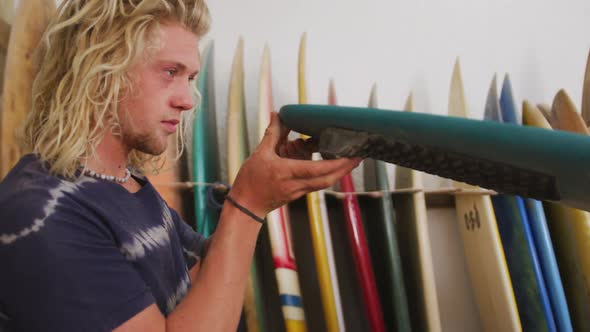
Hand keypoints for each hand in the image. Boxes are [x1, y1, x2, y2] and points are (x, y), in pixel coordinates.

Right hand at [229, 112, 361, 216]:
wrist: (246, 206)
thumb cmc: (250, 181)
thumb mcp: (259, 154)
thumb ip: (272, 134)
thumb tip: (277, 115)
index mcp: (287, 172)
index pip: (317, 169)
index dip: (337, 164)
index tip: (350, 155)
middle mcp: (296, 184)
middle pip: (328, 179)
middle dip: (346, 168)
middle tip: (360, 156)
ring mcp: (299, 191)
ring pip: (325, 183)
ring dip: (340, 172)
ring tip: (352, 159)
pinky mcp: (298, 194)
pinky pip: (318, 184)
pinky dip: (328, 175)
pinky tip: (335, 167)